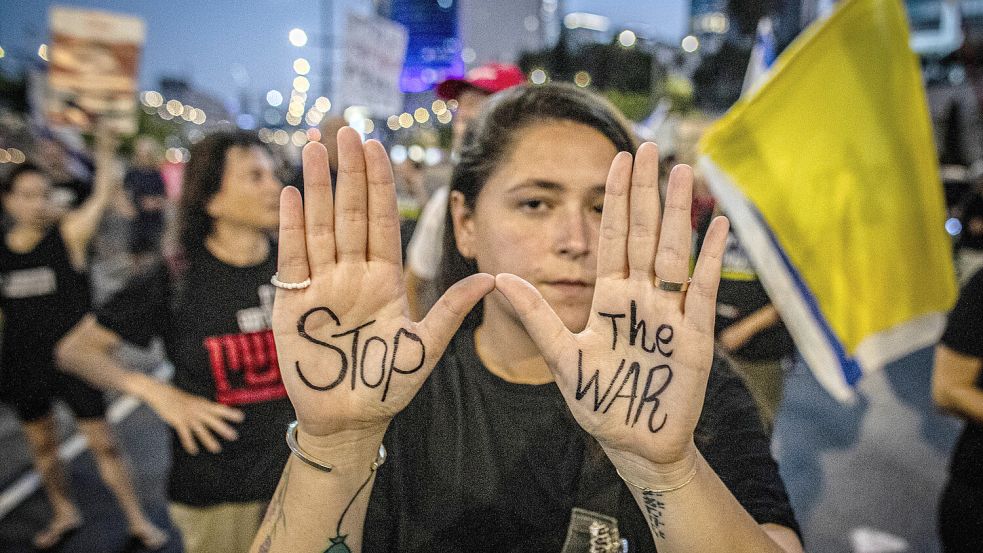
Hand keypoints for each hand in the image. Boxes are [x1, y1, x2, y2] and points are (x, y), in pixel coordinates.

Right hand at [141, 381, 243, 454]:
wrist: (162, 394)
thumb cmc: (180, 398)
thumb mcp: (196, 401)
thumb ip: (206, 407)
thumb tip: (219, 412)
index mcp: (203, 404)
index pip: (219, 408)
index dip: (230, 413)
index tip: (241, 418)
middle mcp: (198, 410)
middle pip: (213, 420)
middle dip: (223, 428)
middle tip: (234, 436)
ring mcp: (188, 416)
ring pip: (201, 430)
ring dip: (209, 440)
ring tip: (217, 449)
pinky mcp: (178, 422)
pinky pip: (185, 435)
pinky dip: (190, 443)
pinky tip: (194, 451)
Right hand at [272, 128, 493, 448]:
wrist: (349, 419)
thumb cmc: (388, 386)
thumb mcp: (425, 348)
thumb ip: (452, 311)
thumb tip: (492, 278)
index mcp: (385, 279)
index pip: (382, 221)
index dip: (379, 184)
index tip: (376, 147)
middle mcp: (353, 274)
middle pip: (349, 213)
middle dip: (348, 172)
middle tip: (345, 130)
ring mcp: (322, 285)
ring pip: (320, 225)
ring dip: (318, 186)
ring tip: (315, 146)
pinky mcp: (294, 302)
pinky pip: (294, 257)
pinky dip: (292, 226)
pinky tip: (294, 193)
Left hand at [496, 143, 728, 475]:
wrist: (634, 441)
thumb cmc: (598, 400)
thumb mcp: (562, 357)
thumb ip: (536, 316)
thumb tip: (500, 277)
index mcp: (610, 297)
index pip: (613, 237)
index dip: (615, 200)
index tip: (616, 159)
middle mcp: (641, 297)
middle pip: (646, 234)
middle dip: (646, 191)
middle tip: (649, 146)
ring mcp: (670, 312)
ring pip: (675, 251)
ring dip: (678, 212)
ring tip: (681, 171)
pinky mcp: (695, 335)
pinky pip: (702, 288)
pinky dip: (710, 257)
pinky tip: (716, 222)